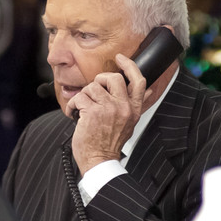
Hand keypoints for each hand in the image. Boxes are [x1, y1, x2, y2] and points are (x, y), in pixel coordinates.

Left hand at [69, 53, 147, 173]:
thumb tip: (148, 91)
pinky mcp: (93, 112)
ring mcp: (109, 109)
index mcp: (134, 109)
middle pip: (114, 77)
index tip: (120, 58)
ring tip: (83, 110)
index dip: (129, 65)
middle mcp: (124, 107)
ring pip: (92, 87)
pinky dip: (72, 105)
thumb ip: (136, 105)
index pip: (138, 81)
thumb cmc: (110, 143)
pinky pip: (79, 97)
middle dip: (100, 79)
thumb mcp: (130, 124)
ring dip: (83, 97)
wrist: (100, 161)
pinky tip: (74, 114)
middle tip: (94, 90)